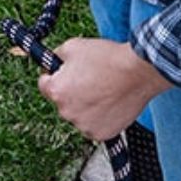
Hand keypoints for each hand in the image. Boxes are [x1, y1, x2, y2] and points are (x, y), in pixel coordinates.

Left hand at [37, 37, 172, 139]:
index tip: (63, 72)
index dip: (53, 74)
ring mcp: (84, 126)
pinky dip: (99, 116)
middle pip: (62, 101)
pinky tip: (108, 101)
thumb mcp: (73, 46)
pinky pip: (94, 124)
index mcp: (56, 91)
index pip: (43, 84)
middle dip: (71, 90)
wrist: (137, 72)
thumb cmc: (108, 59)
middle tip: (88, 78)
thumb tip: (51, 61)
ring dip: (85, 104)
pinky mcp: (102, 134)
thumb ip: (56, 56)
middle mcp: (67, 112)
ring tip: (101, 88)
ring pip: (78, 114)